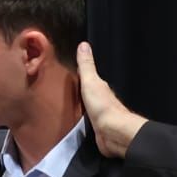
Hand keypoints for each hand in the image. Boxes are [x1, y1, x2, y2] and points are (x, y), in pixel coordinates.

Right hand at [76, 42, 147, 158]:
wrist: (112, 132)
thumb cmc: (102, 106)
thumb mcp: (91, 82)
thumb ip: (87, 66)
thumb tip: (84, 44)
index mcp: (100, 88)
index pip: (89, 79)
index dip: (81, 75)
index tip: (69, 72)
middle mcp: (101, 100)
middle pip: (88, 93)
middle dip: (79, 92)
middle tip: (64, 89)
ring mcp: (99, 116)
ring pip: (87, 108)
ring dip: (80, 106)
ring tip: (65, 104)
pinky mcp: (96, 129)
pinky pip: (86, 121)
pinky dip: (80, 119)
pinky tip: (72, 120)